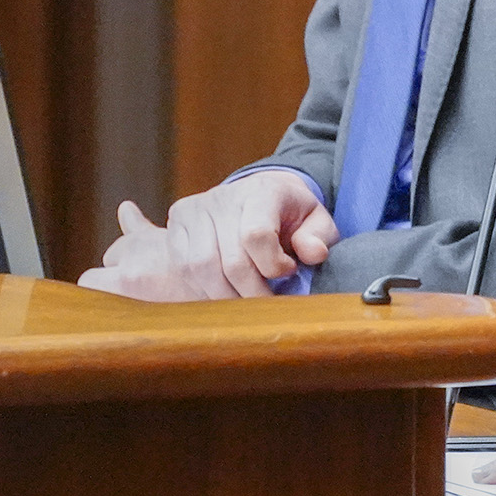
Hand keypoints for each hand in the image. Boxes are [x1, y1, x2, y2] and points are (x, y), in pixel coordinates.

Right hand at [75, 172, 337, 299]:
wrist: (260, 195)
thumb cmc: (292, 214)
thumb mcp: (316, 221)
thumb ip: (319, 237)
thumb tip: (313, 253)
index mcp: (262, 191)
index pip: (256, 234)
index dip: (272, 265)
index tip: (288, 272)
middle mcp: (223, 197)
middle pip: (228, 259)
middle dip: (250, 292)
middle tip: (267, 304)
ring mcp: (196, 209)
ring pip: (200, 268)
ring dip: (224, 296)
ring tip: (245, 301)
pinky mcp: (177, 223)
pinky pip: (182, 268)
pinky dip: (203, 289)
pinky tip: (223, 292)